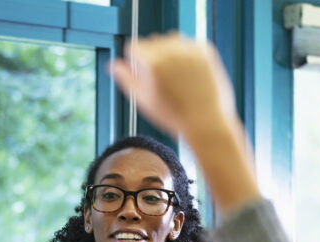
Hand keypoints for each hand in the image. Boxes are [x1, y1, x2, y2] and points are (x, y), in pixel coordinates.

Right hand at [110, 34, 258, 212]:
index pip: (134, 47)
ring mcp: (190, 49)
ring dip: (170, 53)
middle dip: (153, 56)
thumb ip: (126, 79)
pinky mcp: (206, 50)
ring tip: (176, 78)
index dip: (136, 62)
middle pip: (152, 42)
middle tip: (163, 81)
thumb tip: (112, 65)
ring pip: (171, 40)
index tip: (144, 76)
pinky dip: (188, 55)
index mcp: (152, 63)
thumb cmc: (174, 117)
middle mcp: (171, 51)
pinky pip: (189, 45)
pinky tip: (190, 74)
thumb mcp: (143, 101)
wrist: (208, 123)